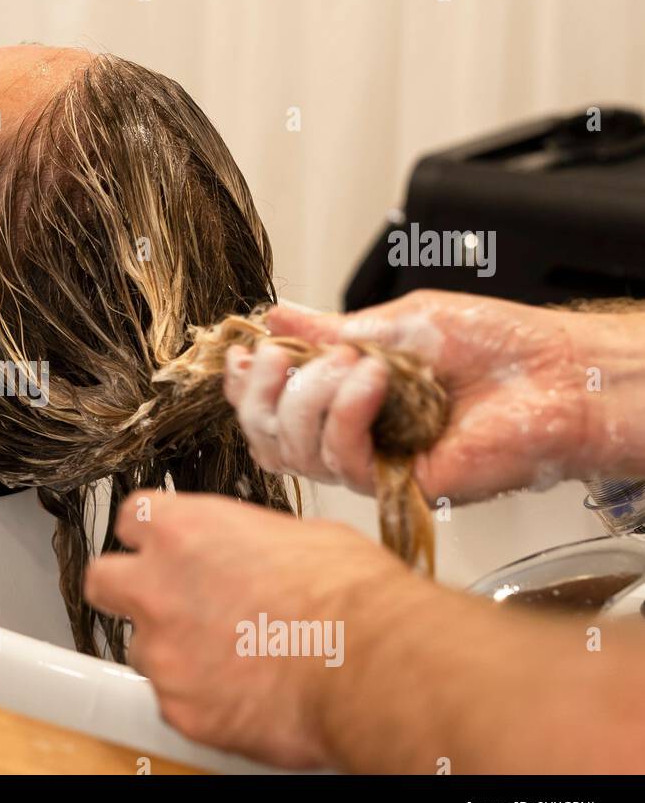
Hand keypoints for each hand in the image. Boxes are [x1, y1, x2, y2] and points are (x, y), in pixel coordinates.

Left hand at [84, 490, 410, 768]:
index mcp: (185, 531)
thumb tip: (249, 555)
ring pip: (143, 650)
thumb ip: (245, 542)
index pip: (132, 518)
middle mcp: (157, 588)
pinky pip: (174, 702)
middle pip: (103, 582)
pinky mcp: (178, 709)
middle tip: (166, 603)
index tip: (164, 547)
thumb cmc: (351, 596)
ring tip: (233, 658)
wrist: (372, 663)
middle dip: (127, 591)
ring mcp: (163, 652)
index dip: (150, 536)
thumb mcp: (297, 535)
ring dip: (175, 652)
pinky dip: (202, 701)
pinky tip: (246, 694)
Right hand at [223, 290, 596, 502]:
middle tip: (285, 359)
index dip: (244, 386)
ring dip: (310, 398)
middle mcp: (352, 436)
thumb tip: (275, 316)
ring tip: (355, 364)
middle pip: (267, 437)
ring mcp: (373, 464)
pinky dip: (347, 412)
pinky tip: (375, 380)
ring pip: (296, 452)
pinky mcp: (397, 486)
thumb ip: (330, 329)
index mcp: (346, 398)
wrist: (558, 373)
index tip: (243, 354)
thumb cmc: (499, 346)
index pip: (270, 407)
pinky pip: (342, 459)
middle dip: (262, 394)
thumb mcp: (397, 322)